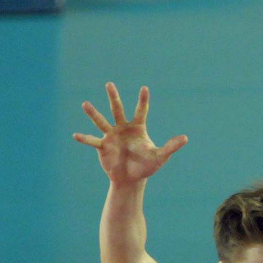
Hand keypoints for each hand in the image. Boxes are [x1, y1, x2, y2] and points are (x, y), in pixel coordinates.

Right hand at [73, 82, 187, 185]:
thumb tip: (185, 138)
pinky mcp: (102, 146)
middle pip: (117, 110)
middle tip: (109, 84)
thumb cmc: (147, 166)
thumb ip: (171, 147)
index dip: (143, 101)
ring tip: (85, 104)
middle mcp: (123, 128)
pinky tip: (76, 135)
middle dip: (113, 97)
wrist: (132, 178)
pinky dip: (85, 138)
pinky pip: (92, 141)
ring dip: (94, 113)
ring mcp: (111, 136)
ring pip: (102, 121)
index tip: (144, 88)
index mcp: (137, 128)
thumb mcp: (160, 157)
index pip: (141, 111)